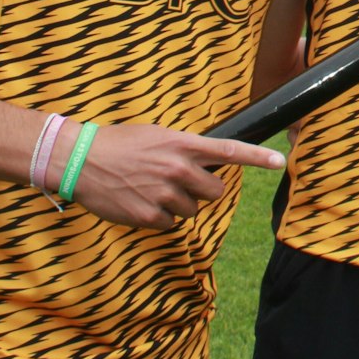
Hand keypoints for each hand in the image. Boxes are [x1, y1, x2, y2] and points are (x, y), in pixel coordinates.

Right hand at [65, 123, 285, 229]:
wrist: (80, 160)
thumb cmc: (120, 143)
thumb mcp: (157, 135)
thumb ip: (185, 148)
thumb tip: (206, 160)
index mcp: (182, 144)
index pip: (229, 152)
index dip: (258, 158)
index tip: (279, 161)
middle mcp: (177, 169)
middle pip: (216, 191)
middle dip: (205, 190)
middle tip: (183, 183)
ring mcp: (163, 194)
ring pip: (192, 209)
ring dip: (179, 204)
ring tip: (152, 188)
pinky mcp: (148, 215)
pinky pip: (169, 223)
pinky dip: (160, 217)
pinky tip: (141, 202)